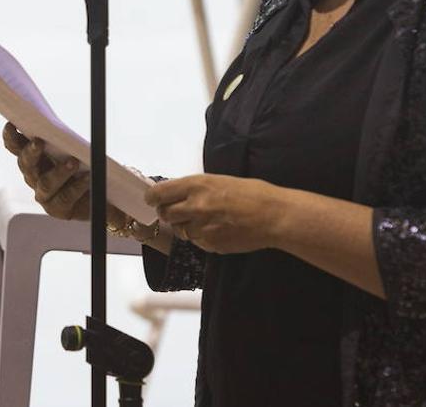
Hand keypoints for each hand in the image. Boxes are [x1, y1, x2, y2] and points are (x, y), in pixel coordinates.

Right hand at [2, 122, 91, 219]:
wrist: (98, 195)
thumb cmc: (84, 166)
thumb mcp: (72, 150)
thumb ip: (61, 140)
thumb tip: (62, 129)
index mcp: (34, 158)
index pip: (16, 147)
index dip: (11, 137)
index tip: (11, 125)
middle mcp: (34, 176)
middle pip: (26, 164)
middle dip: (30, 152)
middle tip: (38, 142)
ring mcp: (43, 195)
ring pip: (45, 183)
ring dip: (59, 172)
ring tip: (74, 162)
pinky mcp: (57, 209)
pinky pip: (64, 197)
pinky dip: (76, 186)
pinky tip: (87, 178)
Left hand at [145, 173, 281, 253]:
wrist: (273, 216)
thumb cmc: (252, 193)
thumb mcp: (220, 181)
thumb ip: (196, 189)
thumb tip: (178, 195)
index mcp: (197, 185)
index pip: (159, 193)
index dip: (153, 197)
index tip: (152, 199)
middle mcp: (195, 206)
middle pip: (165, 214)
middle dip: (169, 212)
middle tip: (178, 210)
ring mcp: (201, 228)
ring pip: (180, 230)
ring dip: (186, 226)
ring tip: (205, 220)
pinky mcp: (210, 245)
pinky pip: (196, 242)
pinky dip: (201, 237)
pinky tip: (217, 230)